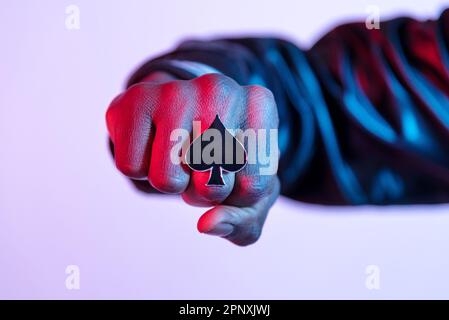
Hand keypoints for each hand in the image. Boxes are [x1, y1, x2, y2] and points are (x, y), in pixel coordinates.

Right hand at [106, 73, 279, 245]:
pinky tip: (153, 144)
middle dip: (203, 192)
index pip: (252, 188)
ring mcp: (176, 90)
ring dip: (172, 183)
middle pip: (212, 186)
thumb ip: (242, 220)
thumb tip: (207, 224)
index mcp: (259, 104)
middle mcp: (222, 88)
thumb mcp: (247, 192)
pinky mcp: (134, 99)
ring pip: (167, 181)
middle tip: (202, 165)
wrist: (178, 115)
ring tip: (179, 155)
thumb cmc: (222, 157)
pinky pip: (131, 168)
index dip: (237, 197)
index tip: (234, 172)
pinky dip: (140, 169)